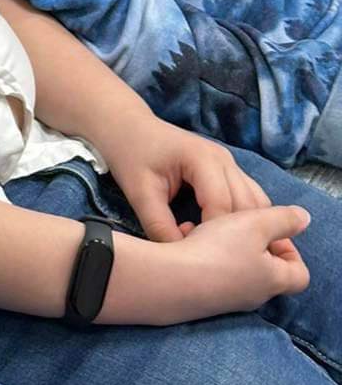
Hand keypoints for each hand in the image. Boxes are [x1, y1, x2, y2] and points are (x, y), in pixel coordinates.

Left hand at [103, 119, 268, 241]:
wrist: (128, 128)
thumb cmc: (131, 155)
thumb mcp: (139, 193)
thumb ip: (159, 226)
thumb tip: (182, 257)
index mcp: (202, 158)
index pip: (222, 204)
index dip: (211, 234)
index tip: (190, 250)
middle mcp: (224, 160)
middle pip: (247, 206)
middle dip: (234, 235)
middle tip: (208, 255)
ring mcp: (230, 164)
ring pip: (257, 203)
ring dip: (245, 229)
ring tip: (218, 249)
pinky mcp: (230, 172)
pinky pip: (250, 199)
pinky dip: (244, 220)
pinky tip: (225, 237)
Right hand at [167, 204, 310, 318]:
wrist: (170, 282)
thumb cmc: (218, 251)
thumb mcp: (255, 223)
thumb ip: (284, 219)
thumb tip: (304, 219)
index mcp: (273, 280)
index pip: (300, 274)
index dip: (291, 250)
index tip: (271, 230)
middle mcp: (253, 296)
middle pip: (265, 271)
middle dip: (252, 244)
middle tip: (236, 225)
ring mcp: (227, 301)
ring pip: (234, 269)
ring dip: (223, 247)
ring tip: (204, 228)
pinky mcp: (202, 300)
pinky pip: (209, 274)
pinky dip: (202, 256)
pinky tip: (185, 240)